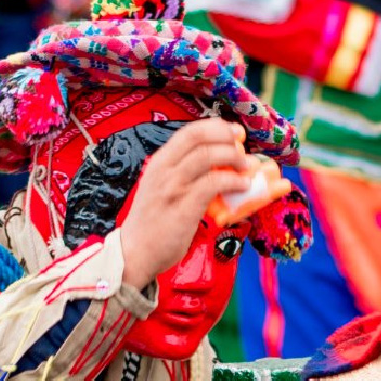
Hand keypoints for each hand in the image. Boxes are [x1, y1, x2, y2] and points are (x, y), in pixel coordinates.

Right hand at [116, 117, 252, 288]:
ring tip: (246, 167)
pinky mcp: (184, 208)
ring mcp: (173, 188)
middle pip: (198, 138)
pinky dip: (233, 181)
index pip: (189, 132)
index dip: (216, 127)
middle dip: (226, 137)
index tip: (234, 132)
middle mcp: (164, 170)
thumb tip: (217, 166)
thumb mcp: (161, 188)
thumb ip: (181, 174)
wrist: (134, 252)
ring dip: (233, 157)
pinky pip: (213, 185)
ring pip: (207, 157)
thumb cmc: (152, 223)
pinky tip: (243, 185)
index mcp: (160, 162)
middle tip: (243, 146)